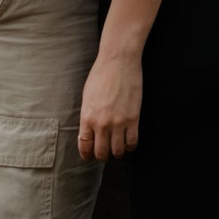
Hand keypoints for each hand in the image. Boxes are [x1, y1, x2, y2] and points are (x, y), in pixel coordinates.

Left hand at [79, 45, 142, 160]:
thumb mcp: (87, 97)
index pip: (85, 146)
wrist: (118, 61)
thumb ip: (88, 116)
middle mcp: (101, 123)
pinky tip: (129, 142)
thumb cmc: (101, 75)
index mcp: (87, 117)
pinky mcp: (133, 119)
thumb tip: (89, 131)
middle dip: (102, 156)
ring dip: (117, 153)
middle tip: (105, 153)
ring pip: (118, 151)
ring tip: (118, 148)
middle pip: (102, 153)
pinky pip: (133, 142)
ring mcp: (118, 123)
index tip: (89, 157)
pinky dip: (130, 146)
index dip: (87, 155)